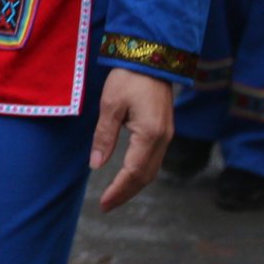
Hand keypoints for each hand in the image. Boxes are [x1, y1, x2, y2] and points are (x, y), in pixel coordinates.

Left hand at [90, 69, 174, 211]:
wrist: (152, 57)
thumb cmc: (129, 77)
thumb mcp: (110, 105)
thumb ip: (104, 136)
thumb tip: (96, 164)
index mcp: (150, 133)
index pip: (134, 171)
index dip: (118, 190)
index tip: (103, 203)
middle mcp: (163, 139)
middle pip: (146, 176)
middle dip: (126, 193)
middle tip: (106, 206)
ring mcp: (167, 135)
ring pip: (152, 170)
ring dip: (134, 185)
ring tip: (115, 196)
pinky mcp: (165, 130)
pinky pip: (154, 159)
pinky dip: (141, 173)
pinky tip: (128, 176)